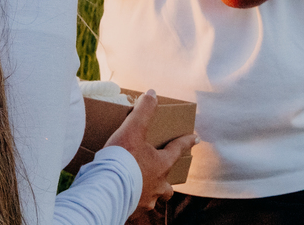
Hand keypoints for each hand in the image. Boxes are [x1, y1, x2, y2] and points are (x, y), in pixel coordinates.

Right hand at [104, 90, 197, 212]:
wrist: (107, 188)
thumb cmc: (122, 158)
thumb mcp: (133, 128)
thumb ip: (144, 110)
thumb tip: (152, 93)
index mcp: (161, 164)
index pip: (178, 149)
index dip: (187, 141)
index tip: (196, 138)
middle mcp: (158, 185)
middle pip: (169, 185)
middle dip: (166, 180)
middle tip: (159, 173)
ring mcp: (146, 200)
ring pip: (154, 197)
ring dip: (150, 191)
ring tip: (139, 185)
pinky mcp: (132, 210)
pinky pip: (137, 205)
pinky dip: (133, 199)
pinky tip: (124, 195)